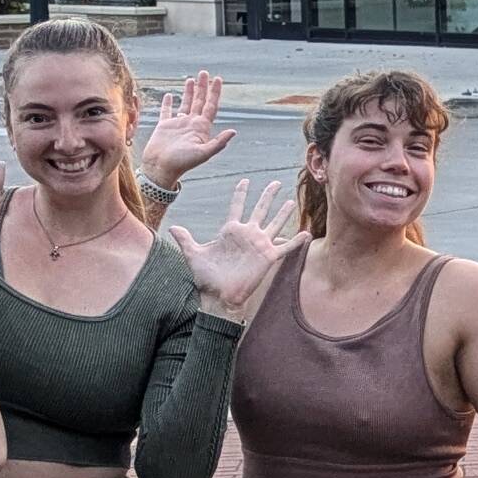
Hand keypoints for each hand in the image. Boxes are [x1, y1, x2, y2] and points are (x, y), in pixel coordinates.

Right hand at [142, 69, 235, 187]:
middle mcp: (191, 124)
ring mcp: (178, 124)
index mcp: (201, 128)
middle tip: (204, 72)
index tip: (218, 79)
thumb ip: (218, 142)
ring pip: (185, 103)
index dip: (215, 92)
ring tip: (191, 79)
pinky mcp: (164, 126)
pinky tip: (170, 94)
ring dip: (189, 92)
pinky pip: (167, 111)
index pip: (211, 106)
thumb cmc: (182, 164)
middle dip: (202, 87)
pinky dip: (168, 102)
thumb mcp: (203, 153)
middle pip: (199, 101)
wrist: (160, 170)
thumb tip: (234, 131)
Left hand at [165, 179, 301, 321]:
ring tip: (291, 201)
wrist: (218, 296)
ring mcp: (259, 245)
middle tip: (275, 182)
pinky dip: (296, 241)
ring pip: (274, 224)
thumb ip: (185, 239)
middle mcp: (247, 235)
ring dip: (283, 213)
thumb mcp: (194, 255)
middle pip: (260, 210)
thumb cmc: (206, 277)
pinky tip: (306, 233)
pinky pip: (286, 247)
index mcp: (230, 231)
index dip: (241, 193)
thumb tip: (171, 227)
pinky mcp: (268, 258)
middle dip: (267, 196)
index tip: (245, 181)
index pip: (237, 206)